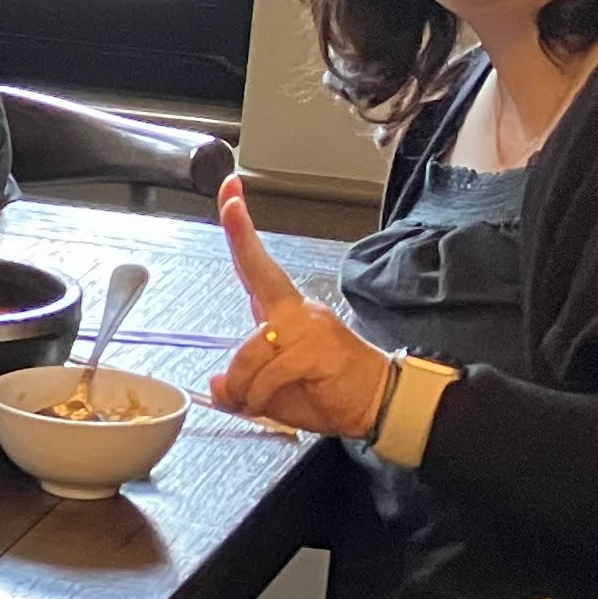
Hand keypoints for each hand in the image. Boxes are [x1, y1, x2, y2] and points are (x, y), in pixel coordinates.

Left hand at [204, 178, 389, 437]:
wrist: (380, 405)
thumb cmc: (330, 393)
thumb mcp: (273, 392)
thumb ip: (243, 384)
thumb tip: (217, 385)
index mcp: (285, 313)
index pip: (257, 265)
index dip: (240, 229)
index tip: (229, 193)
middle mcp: (298, 311)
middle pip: (257, 272)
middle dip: (240, 232)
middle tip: (228, 201)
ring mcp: (309, 326)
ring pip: (251, 347)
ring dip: (242, 384)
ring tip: (250, 402)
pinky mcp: (317, 349)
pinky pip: (270, 371)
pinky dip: (258, 395)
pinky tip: (264, 404)